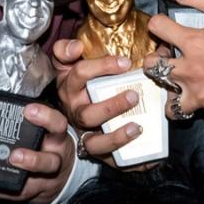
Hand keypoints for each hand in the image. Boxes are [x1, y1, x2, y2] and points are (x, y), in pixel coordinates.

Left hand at [0, 103, 73, 203]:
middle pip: (50, 162)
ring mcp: (46, 180)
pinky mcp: (35, 194)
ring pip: (34, 184)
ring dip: (16, 180)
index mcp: (57, 139)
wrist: (63, 175)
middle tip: (14, 155)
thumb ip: (33, 122)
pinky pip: (17, 195)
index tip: (28, 110)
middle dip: (33, 160)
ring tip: (1, 173)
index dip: (45, 118)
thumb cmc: (49, 145)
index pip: (58, 125)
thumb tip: (1, 106)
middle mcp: (55, 160)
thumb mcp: (49, 131)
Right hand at [52, 39, 143, 161]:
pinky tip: (141, 150)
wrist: (63, 113)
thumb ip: (66, 50)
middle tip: (134, 95)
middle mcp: (75, 111)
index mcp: (69, 87)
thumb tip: (76, 46)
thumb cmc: (77, 82)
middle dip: (111, 106)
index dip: (102, 67)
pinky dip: (123, 154)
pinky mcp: (95, 149)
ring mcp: (84, 132)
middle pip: (88, 113)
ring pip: (95, 141)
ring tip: (137, 126)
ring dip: (116, 136)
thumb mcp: (66, 64)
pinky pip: (107, 157)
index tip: (125, 62)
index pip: (80, 74)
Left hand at [145, 0, 203, 123]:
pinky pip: (200, 110)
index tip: (161, 24)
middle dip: (155, 61)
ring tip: (180, 84)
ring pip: (170, 102)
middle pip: (152, 69)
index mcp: (195, 44)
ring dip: (171, 92)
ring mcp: (203, 95)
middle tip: (167, 57)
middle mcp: (193, 72)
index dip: (158, 23)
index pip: (159, 29)